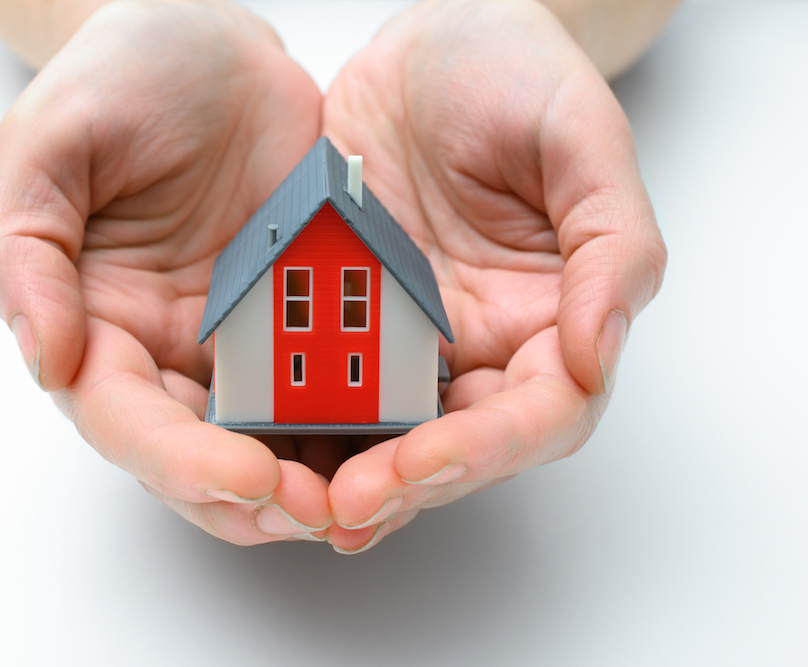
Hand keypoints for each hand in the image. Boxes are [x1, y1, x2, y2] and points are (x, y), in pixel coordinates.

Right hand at [0, 0, 332, 543]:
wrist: (212, 43)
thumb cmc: (118, 79)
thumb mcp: (49, 144)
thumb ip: (24, 250)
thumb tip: (45, 358)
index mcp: (94, 323)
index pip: (124, 420)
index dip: (181, 462)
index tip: (247, 477)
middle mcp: (164, 350)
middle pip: (200, 459)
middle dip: (256, 498)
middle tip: (321, 513)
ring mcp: (239, 340)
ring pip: (270, 442)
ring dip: (314, 483)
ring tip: (368, 498)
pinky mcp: (303, 316)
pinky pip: (332, 382)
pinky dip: (359, 423)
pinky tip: (400, 439)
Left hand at [320, 0, 666, 552]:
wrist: (434, 43)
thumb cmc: (518, 75)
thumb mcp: (580, 137)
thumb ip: (610, 246)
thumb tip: (597, 355)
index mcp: (553, 316)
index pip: (538, 414)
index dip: (484, 450)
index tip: (418, 464)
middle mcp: (485, 343)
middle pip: (460, 445)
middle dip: (405, 483)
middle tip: (343, 506)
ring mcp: (415, 335)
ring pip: (391, 431)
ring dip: (347, 474)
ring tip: (293, 503)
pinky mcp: (351, 314)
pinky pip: (326, 376)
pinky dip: (300, 418)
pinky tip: (259, 441)